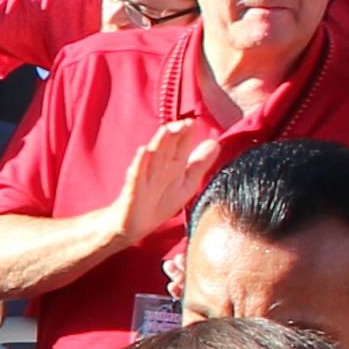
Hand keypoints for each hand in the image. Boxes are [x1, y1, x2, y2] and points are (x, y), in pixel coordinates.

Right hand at [117, 114, 220, 239]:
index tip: (192, 122)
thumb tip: (215, 143)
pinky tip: (143, 152)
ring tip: (166, 130)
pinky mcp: (133, 191)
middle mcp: (158, 168)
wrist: (135, 226)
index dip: (186, 135)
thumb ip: (200, 165)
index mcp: (172, 166)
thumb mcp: (186, 184)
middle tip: (183, 123)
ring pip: (152, 158)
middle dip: (174, 135)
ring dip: (158, 144)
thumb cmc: (159, 203)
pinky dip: (139, 163)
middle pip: (166, 148)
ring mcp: (144, 178)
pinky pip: (136, 176)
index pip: (179, 146)